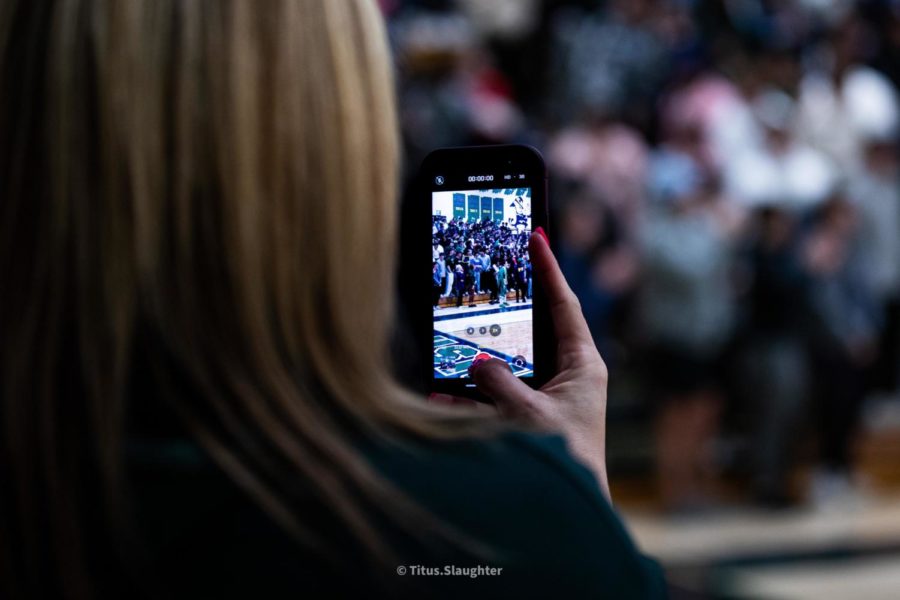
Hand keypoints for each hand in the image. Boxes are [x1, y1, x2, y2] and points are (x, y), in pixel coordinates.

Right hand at [469, 229, 609, 498]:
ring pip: (509, 360)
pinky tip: (442, 391)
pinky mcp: (527, 413)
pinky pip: (496, 392)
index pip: (563, 304)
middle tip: (492, 273)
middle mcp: (567, 374)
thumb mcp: (528, 415)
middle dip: (509, 305)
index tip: (537, 236)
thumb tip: (475, 364)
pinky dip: (471, 391)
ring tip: (454, 334)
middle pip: (534, 326)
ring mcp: (546, 393)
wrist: (570, 510)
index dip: (549, 269)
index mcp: (583, 364)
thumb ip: (497, 383)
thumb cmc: (565, 461)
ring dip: (481, 354)